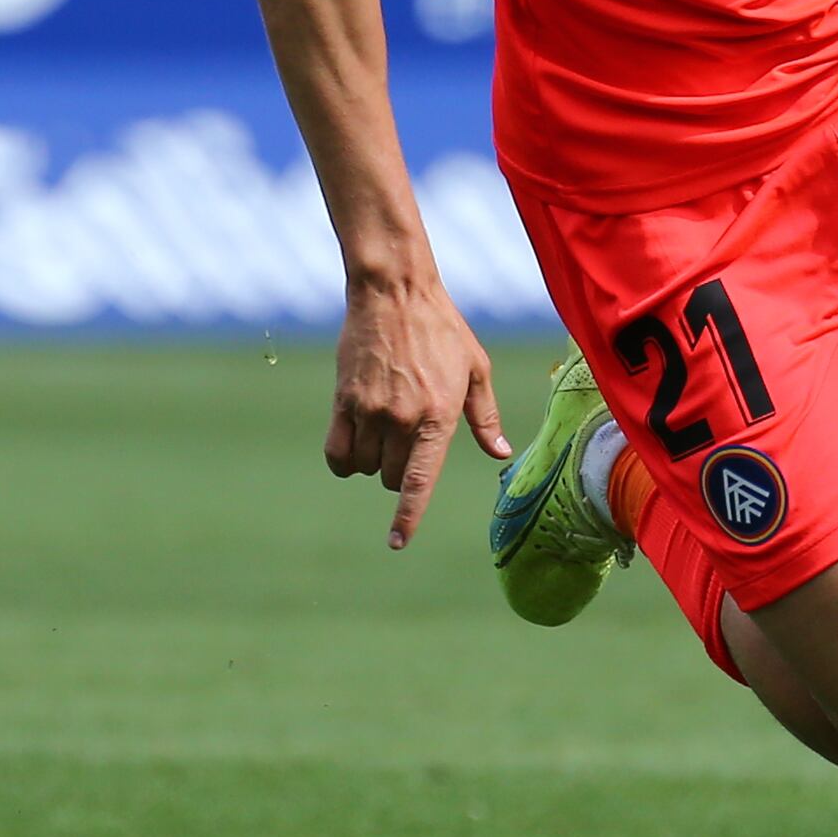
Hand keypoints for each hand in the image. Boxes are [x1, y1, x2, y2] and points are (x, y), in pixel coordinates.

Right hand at [326, 271, 508, 548]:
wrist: (395, 294)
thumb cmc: (444, 330)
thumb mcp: (476, 369)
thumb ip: (485, 417)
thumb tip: (500, 453)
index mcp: (440, 415)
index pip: (419, 479)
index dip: (408, 515)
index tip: (397, 542)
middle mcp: (403, 419)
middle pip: (391, 478)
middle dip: (398, 472)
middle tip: (409, 440)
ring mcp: (370, 411)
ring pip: (363, 468)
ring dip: (372, 463)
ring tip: (385, 430)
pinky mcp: (344, 402)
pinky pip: (336, 453)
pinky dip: (344, 460)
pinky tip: (355, 445)